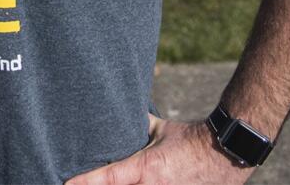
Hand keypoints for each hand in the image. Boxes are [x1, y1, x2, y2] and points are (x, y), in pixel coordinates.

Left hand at [66, 116, 253, 184]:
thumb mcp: (159, 129)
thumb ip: (136, 125)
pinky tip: (129, 183)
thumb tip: (117, 111)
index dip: (83, 181)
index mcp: (144, 169)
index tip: (64, 183)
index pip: (106, 177)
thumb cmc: (189, 140)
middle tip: (74, 183)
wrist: (225, 155)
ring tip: (94, 183)